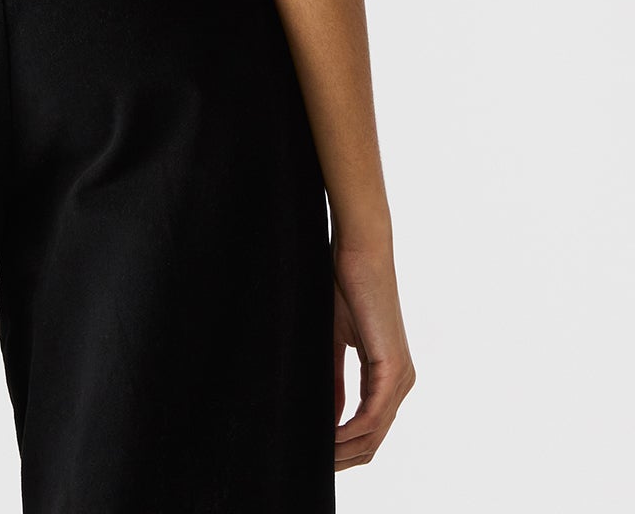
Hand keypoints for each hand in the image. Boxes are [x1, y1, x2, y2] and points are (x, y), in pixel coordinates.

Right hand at [332, 237, 416, 467]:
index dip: (347, 446)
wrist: (359, 252)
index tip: (319, 454)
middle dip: (346, 456)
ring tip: (318, 456)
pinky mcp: (392, 367)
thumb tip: (329, 419)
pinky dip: (350, 431)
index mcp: (389, 374)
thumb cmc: (344, 286)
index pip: (372, 427)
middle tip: (315, 463)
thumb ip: (334, 381)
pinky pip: (373, 415)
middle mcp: (401, 380)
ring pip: (376, 433)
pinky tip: (330, 438)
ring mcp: (400, 375)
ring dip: (346, 449)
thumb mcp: (334, 341)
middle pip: (376, 439)